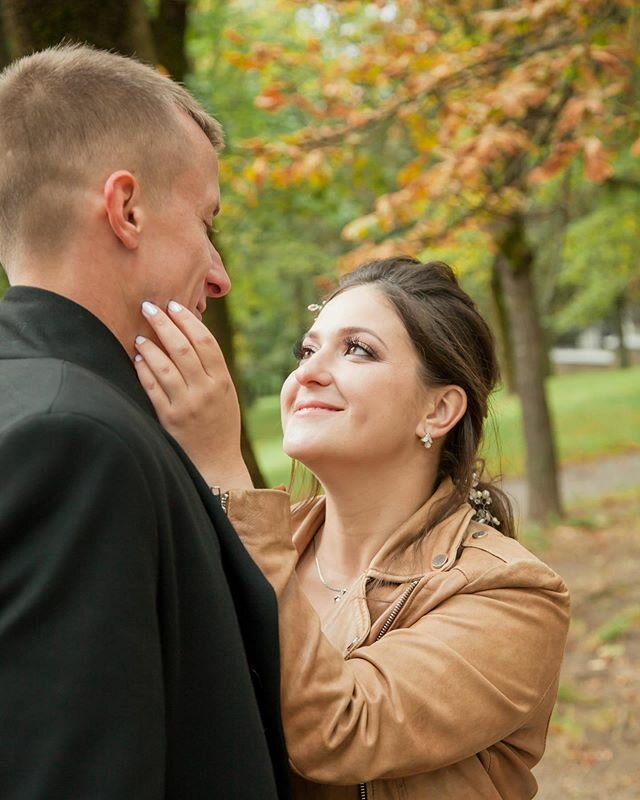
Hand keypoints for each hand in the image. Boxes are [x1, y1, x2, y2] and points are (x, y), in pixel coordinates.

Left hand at [134, 301, 252, 489]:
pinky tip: (136, 359)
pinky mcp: (170, 419)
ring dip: (149, 346)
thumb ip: (211, 368)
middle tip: (148, 307)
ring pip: (165, 366)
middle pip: (183, 348)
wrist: (217, 463)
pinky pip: (153, 389)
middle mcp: (206, 390)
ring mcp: (187, 405)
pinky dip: (143, 371)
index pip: (205, 341)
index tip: (173, 304)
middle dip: (164, 323)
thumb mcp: (225, 394)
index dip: (188, 320)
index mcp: (223, 381)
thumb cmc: (220, 424)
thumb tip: (191, 333)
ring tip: (139, 335)